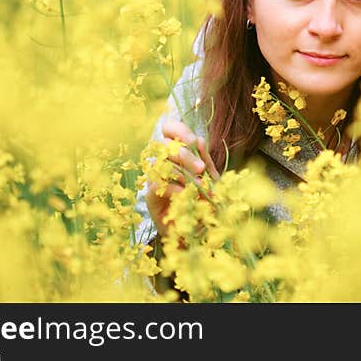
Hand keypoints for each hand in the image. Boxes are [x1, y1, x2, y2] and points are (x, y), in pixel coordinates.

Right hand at [145, 118, 216, 235]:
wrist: (198, 231)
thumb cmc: (204, 201)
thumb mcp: (209, 178)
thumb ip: (204, 160)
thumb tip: (199, 140)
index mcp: (177, 152)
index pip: (169, 129)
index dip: (178, 130)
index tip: (193, 141)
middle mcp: (163, 162)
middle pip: (165, 145)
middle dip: (185, 155)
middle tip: (201, 169)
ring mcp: (154, 178)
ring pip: (160, 163)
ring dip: (181, 173)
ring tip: (198, 186)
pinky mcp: (150, 196)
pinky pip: (156, 184)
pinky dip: (173, 188)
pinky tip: (185, 194)